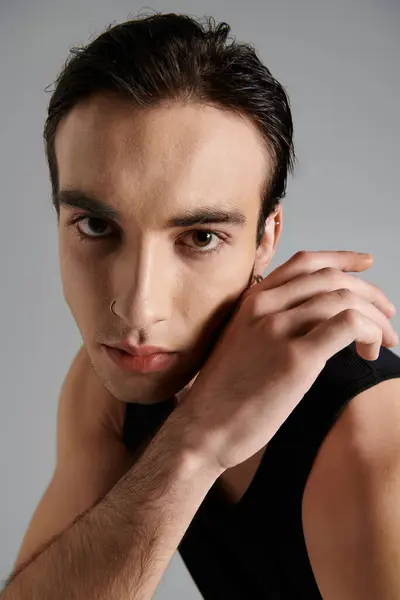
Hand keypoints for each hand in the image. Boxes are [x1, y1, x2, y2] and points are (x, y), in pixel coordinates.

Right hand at [173, 250, 397, 470]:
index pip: (304, 262)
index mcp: (251, 300)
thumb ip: (270, 323)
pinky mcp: (295, 357)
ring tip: (383, 342)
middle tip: (387, 315)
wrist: (203, 427)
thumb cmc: (224, 393)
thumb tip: (314, 324)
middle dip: (369, 293)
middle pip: (332, 278)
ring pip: (345, 299)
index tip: (366, 264)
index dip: (342, 258)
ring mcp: (278, 328)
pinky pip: (347, 325)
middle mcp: (264, 306)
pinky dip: (370, 332)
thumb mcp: (241, 343)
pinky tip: (369, 352)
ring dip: (375, 318)